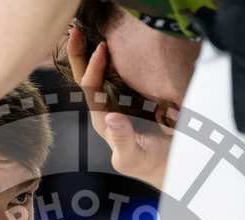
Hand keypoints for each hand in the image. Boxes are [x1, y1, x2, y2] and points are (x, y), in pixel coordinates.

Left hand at [67, 27, 171, 188]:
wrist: (168, 165)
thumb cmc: (148, 164)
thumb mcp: (134, 157)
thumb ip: (122, 140)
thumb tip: (112, 116)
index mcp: (104, 120)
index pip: (90, 88)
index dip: (92, 67)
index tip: (103, 48)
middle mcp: (109, 106)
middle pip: (88, 77)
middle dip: (80, 54)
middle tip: (77, 30)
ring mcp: (123, 99)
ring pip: (106, 71)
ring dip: (99, 51)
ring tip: (92, 28)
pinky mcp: (139, 95)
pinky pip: (126, 73)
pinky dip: (121, 56)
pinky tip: (121, 41)